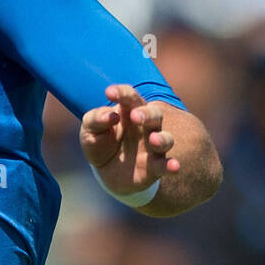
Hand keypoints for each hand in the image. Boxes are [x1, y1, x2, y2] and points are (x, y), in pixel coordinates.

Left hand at [80, 83, 179, 197]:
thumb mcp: (89, 130)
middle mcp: (145, 126)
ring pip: (165, 138)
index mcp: (128, 111)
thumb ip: (95, 119)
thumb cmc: (99, 142)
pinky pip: (165, 164)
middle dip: (147, 114)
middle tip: (136, 116)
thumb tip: (110, 115)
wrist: (106, 172)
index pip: (129, 96)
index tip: (109, 93)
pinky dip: (171, 166)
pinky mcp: (155, 166)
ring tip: (154, 140)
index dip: (121, 93)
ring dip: (162, 138)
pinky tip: (175, 167)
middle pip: (154, 114)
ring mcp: (152, 146)